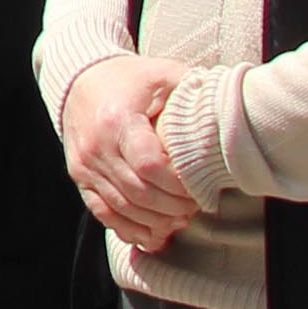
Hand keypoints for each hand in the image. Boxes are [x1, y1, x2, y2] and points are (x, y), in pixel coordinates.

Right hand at [59, 56, 200, 251]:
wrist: (80, 79)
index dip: (178, 185)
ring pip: (123, 208)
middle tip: (196, 207)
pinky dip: (129, 229)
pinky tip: (152, 234)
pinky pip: (103, 213)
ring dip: (155, 222)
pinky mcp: (79, 177)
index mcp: (117, 120)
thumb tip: (228, 109)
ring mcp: (84, 165)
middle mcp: (96, 146)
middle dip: (172, 207)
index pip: (149, 166)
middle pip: (138, 193)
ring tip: (180, 220)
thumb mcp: (162, 73)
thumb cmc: (129, 79)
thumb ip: (193, 89)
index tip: (198, 186)